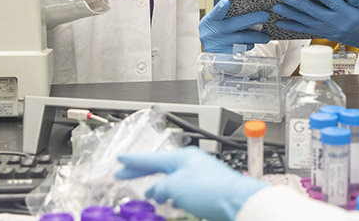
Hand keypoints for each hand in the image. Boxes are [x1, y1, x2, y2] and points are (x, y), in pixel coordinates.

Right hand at [115, 147, 266, 220]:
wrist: (237, 202)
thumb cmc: (211, 190)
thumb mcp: (176, 187)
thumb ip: (160, 188)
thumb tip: (154, 191)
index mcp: (182, 157)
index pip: (150, 158)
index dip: (133, 161)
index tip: (121, 159)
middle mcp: (191, 163)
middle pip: (159, 166)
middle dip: (141, 171)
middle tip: (123, 173)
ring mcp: (199, 175)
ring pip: (171, 178)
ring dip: (156, 185)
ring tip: (144, 190)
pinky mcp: (206, 189)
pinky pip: (182, 189)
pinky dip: (171, 193)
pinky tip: (168, 200)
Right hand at [199, 0, 269, 53]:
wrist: (208, 51)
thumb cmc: (213, 31)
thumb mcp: (213, 21)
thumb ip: (224, 15)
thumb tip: (246, 7)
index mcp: (211, 20)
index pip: (216, 12)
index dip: (221, 7)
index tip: (227, 2)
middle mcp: (216, 31)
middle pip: (237, 24)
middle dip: (254, 19)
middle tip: (265, 15)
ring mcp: (222, 43)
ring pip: (244, 38)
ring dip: (256, 37)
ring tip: (265, 37)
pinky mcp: (228, 53)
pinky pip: (243, 48)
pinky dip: (249, 45)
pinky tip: (252, 43)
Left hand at [272, 0, 358, 48]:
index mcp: (347, 14)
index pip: (332, 3)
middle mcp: (335, 23)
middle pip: (313, 12)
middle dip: (298, 4)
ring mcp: (327, 29)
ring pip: (306, 21)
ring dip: (290, 15)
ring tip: (278, 8)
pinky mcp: (323, 33)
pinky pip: (305, 29)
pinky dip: (292, 26)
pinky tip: (281, 22)